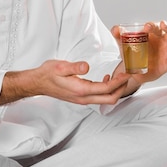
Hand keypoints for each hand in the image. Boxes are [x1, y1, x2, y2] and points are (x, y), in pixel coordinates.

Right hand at [0, 60, 130, 105]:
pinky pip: (99, 96)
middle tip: (128, 76)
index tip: (127, 74)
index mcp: (80, 90)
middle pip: (110, 98)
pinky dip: (107, 89)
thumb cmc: (48, 74)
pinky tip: (107, 78)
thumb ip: (74, 67)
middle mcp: (83, 98)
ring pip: (105, 99)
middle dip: (121, 88)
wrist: (37, 83)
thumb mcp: (60, 66)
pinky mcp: (81, 98)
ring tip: (121, 76)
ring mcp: (83, 100)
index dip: (118, 82)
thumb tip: (86, 66)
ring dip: (115, 90)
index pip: (106, 89)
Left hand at [111, 20, 166, 84]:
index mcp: (155, 33)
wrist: (135, 72)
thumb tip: (115, 29)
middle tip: (162, 25)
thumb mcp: (124, 45)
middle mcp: (164, 40)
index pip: (157, 26)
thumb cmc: (133, 54)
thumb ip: (119, 36)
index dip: (154, 25)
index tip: (146, 26)